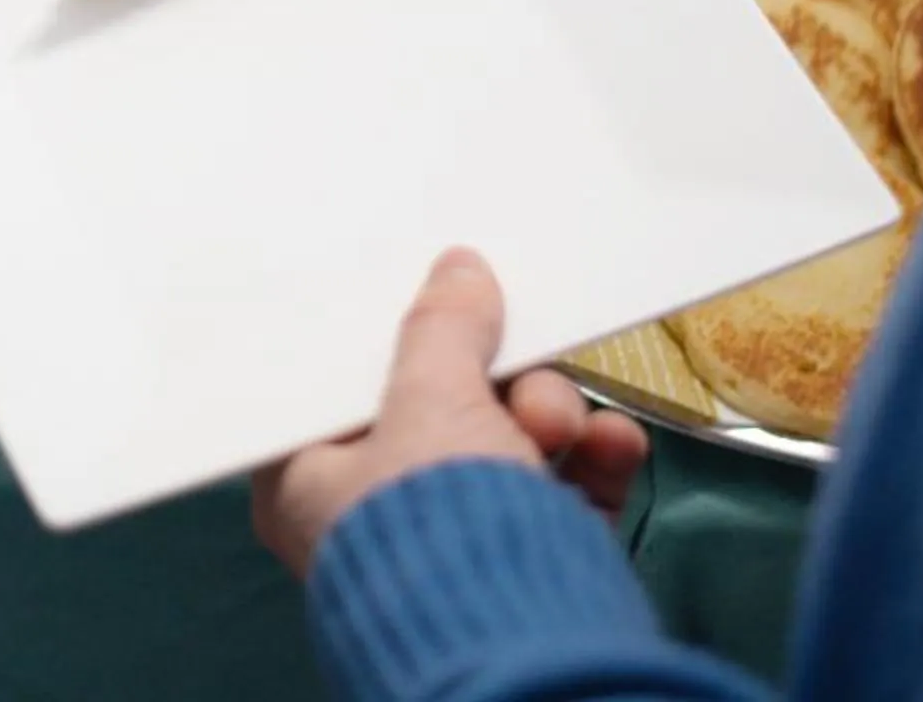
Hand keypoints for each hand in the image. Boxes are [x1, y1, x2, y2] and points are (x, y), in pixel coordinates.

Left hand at [251, 248, 649, 577]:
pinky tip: (615, 446)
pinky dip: (590, 461)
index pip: (341, 386)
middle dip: (500, 383)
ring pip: (507, 441)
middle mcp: (374, 513)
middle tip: (520, 375)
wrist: (532, 653)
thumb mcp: (430, 402)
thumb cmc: (440, 521)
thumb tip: (457, 268)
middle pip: (437, 405)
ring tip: (568, 430)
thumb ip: (442, 328)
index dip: (391, 337)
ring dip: (553, 416)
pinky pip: (559, 488)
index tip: (436, 297)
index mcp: (307, 482)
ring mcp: (457, 539)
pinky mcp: (530, 562)